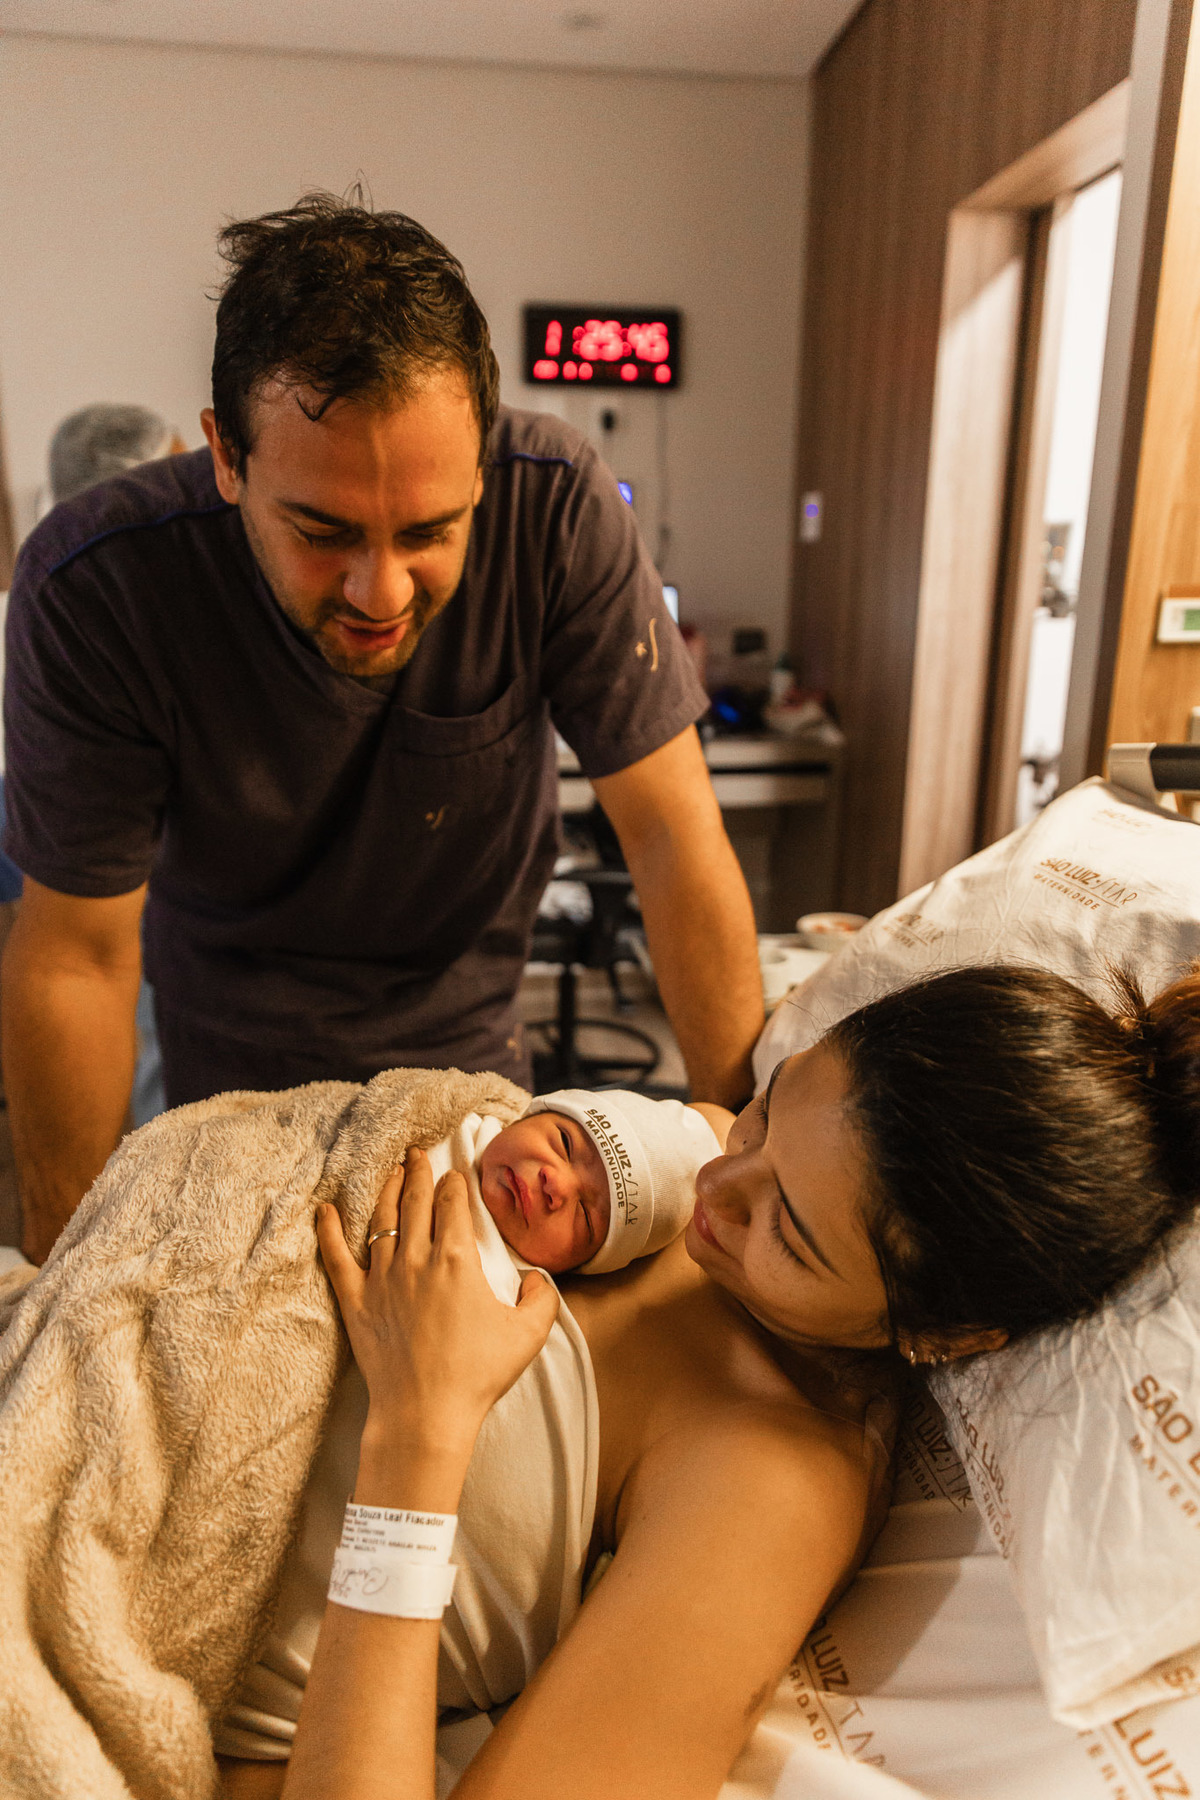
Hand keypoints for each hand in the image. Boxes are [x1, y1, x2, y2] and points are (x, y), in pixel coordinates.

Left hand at [317, 1150, 559, 1473]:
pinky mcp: (356, 1301)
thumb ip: (540, 1298)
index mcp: (456, 1260)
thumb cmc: (477, 1375)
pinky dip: (328, 1231)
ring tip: (391, 1171)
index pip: (453, 1204)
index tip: (456, 1174)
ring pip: (381, 1219)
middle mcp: (415, 1259)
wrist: (425, 1414)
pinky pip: (336, 1257)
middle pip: (416, 1200)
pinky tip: (324, 1210)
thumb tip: (535, 1279)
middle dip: (419, 1172)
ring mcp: (381, 1278)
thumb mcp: (529, 1335)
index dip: (455, 1184)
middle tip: (417, 1153)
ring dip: (387, 1190)